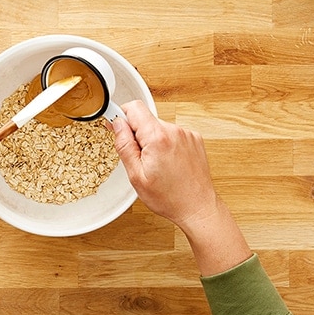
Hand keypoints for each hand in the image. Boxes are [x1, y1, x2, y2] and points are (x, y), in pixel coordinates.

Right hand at [110, 100, 218, 230]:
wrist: (197, 207)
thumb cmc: (168, 197)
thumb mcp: (136, 176)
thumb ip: (124, 145)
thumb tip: (117, 124)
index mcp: (157, 138)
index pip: (134, 108)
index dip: (121, 116)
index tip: (117, 128)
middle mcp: (174, 131)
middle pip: (146, 118)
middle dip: (138, 134)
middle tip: (139, 158)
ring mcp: (186, 134)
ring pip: (159, 127)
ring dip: (153, 140)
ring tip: (157, 164)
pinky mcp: (194, 139)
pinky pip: (172, 134)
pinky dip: (166, 144)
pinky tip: (169, 163)